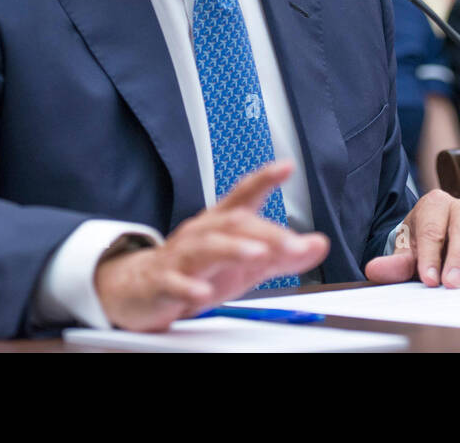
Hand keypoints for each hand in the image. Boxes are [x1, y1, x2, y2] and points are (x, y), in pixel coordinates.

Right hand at [94, 161, 329, 331]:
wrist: (139, 287)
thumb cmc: (198, 267)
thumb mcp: (245, 261)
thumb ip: (283, 253)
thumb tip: (319, 243)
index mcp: (221, 223)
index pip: (243, 195)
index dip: (264, 179)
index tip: (286, 166)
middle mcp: (202, 233)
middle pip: (235, 225)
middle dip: (266, 233)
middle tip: (295, 244)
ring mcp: (181, 257)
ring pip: (206, 248)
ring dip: (233, 250)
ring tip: (258, 255)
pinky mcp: (163, 283)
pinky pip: (175, 283)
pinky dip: (189, 287)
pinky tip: (203, 293)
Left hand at [364, 189, 459, 288]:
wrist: (440, 242)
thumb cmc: (423, 245)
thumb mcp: (406, 252)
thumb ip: (394, 263)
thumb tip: (374, 270)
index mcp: (435, 204)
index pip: (432, 228)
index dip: (430, 255)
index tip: (429, 280)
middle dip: (458, 255)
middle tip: (451, 284)